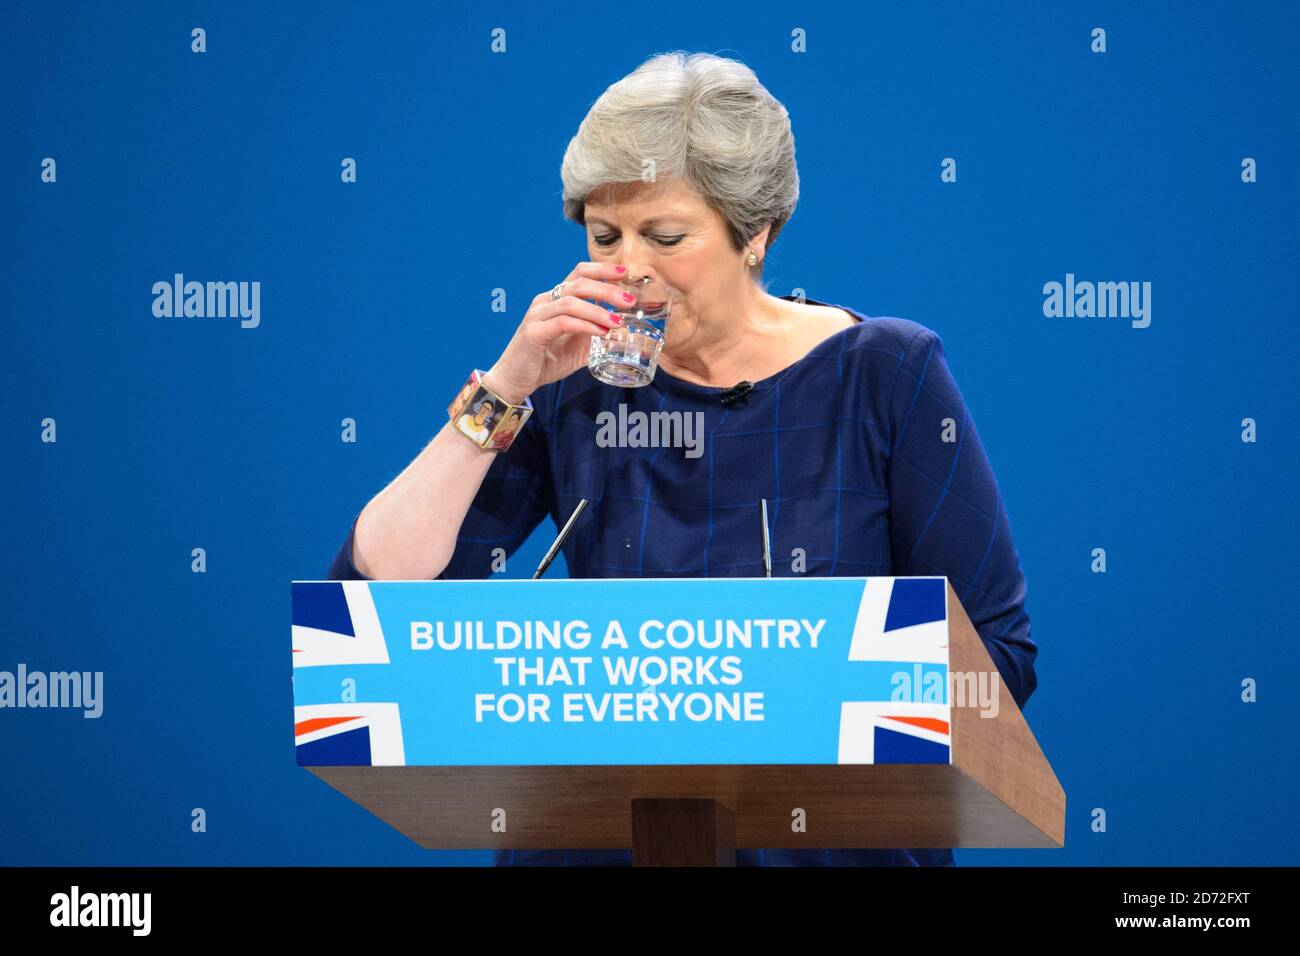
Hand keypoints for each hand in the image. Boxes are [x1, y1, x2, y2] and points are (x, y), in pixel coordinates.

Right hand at [485, 262, 632, 402]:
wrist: (515, 380)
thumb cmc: (545, 361)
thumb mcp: (577, 347)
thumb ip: (596, 336)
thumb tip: (624, 334)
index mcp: (555, 299)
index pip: (580, 273)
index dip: (602, 270)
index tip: (625, 273)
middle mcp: (545, 301)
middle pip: (579, 283)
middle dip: (607, 289)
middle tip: (629, 301)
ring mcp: (537, 315)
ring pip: (571, 302)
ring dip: (598, 310)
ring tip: (618, 321)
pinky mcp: (533, 333)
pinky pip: (562, 322)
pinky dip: (584, 326)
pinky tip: (600, 332)